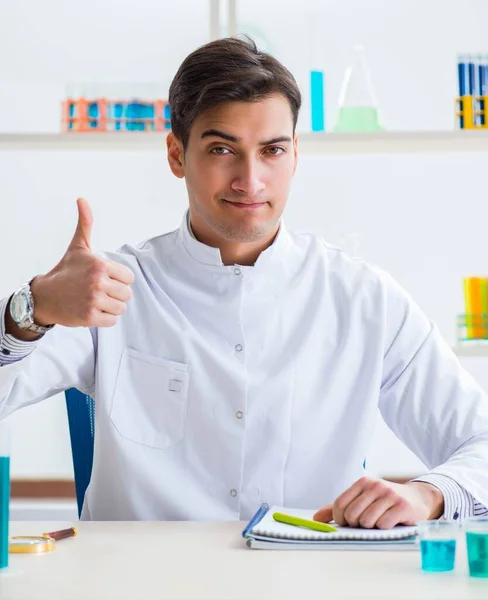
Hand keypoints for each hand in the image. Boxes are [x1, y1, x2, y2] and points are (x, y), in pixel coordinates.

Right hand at [31, 198, 134, 327]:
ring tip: (95, 300)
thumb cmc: (66, 270)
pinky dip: (104, 318)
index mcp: (100, 265)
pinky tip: (92, 310)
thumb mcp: (78, 247)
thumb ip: (85, 224)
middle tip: (98, 291)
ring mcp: (94, 300)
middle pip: (126, 294)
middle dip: (115, 294)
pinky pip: (112, 321)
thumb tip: (82, 199)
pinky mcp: (90, 317)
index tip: (104, 278)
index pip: (129, 278)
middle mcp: (98, 282)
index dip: (118, 279)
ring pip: (121, 308)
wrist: (45, 296)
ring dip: (110, 307)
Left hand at [313, 477, 443, 529]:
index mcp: (362, 483)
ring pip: (367, 521)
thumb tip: (316, 518)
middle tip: (367, 523)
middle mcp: (375, 486)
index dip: (340, 519)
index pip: (339, 504)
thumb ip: (338, 508)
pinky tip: (391, 523)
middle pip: (352, 515)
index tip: (348, 523)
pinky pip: (384, 525)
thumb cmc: (384, 501)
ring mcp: (390, 495)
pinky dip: (385, 529)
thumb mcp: (362, 499)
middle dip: (356, 525)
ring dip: (372, 527)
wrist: (417, 499)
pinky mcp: (403, 507)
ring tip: (380, 521)